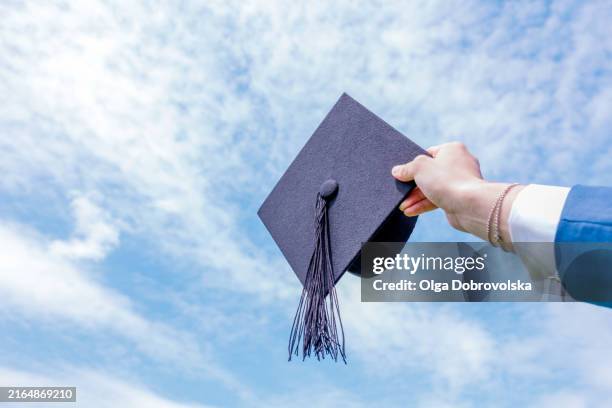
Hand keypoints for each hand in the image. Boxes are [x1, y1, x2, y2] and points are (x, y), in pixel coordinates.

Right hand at [391, 142, 523, 248]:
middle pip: (429, 173)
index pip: (429, 154)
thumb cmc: (446, 180)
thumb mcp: (419, 168)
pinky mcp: (459, 198)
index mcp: (452, 150)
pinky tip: (410, 211)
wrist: (469, 205)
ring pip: (432, 188)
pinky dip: (424, 205)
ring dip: (416, 197)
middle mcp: (459, 164)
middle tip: (400, 192)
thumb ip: (407, 168)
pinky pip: (438, 199)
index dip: (415, 163)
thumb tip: (397, 171)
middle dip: (413, 185)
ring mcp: (460, 182)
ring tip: (402, 206)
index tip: (404, 172)